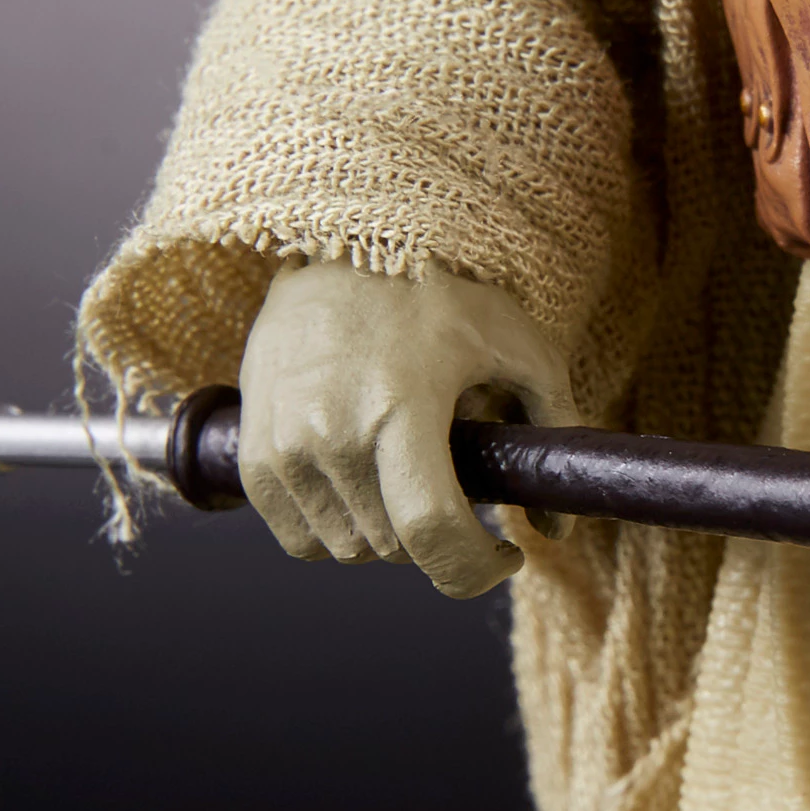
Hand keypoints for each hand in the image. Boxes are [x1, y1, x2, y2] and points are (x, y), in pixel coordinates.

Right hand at [237, 256, 575, 598]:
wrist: (337, 242)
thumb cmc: (436, 289)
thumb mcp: (515, 341)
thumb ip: (553, 426)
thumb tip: (555, 526)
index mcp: (400, 408)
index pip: (431, 533)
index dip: (475, 568)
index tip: (506, 556)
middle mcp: (333, 434)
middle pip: (393, 547)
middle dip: (437, 538)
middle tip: (456, 494)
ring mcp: (285, 446)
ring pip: (346, 548)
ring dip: (385, 536)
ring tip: (405, 481)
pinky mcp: (254, 452)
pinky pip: (297, 537)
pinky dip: (333, 530)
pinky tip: (361, 487)